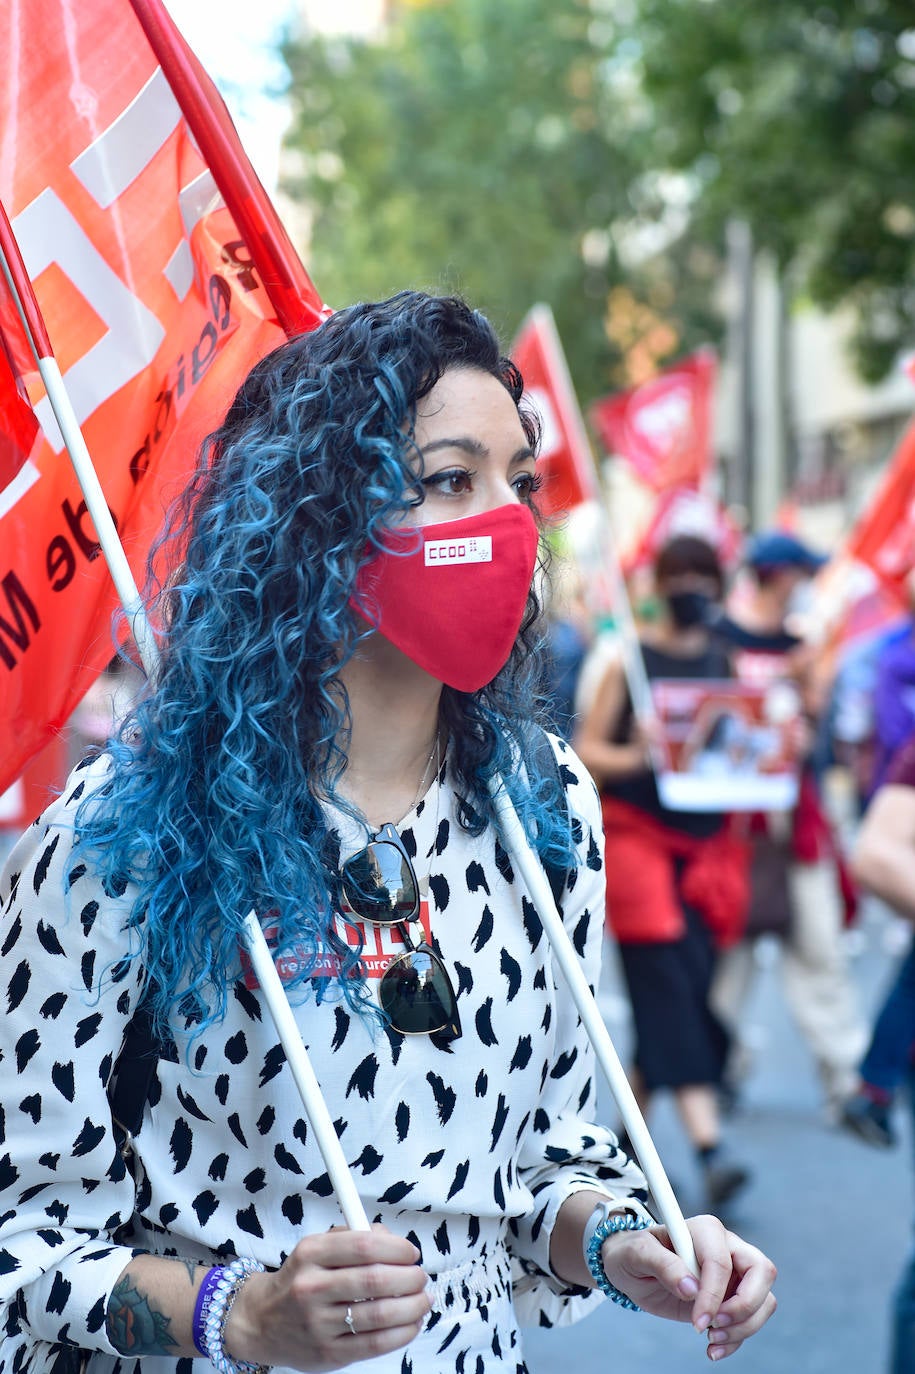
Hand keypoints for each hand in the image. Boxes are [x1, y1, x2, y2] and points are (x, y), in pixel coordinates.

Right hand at [225, 1225, 430, 1371]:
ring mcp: (318, 1323)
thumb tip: (394, 1241)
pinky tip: (412, 1323)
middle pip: (374, 1281)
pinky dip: (401, 1333)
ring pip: (378, 1314)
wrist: (261, 1321)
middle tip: (420, 1277)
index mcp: (311, 1254)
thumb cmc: (300, 1279)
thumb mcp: (317, 1248)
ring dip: (412, 1306)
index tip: (412, 1252)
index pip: (364, 1246)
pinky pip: (374, 1344)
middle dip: (409, 1278)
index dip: (396, 1249)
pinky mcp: (328, 1353)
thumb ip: (354, 1238)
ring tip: (423, 1299)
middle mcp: (311, 1287)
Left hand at [599, 1214, 775, 1360]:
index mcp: (705, 1230)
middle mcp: (727, 1247)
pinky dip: (738, 1339)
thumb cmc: (634, 1252)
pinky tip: (713, 1348)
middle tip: (715, 1326)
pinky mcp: (731, 1297)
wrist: (631, 1267)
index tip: (697, 1322)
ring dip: (744, 1327)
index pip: (722, 1262)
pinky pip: (752, 1319)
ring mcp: (734, 1273)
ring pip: (764, 1298)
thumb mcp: (637, 1253)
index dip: (714, 1295)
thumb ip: (663, 1264)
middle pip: (763, 1271)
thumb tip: (690, 1288)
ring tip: (710, 1339)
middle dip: (745, 1306)